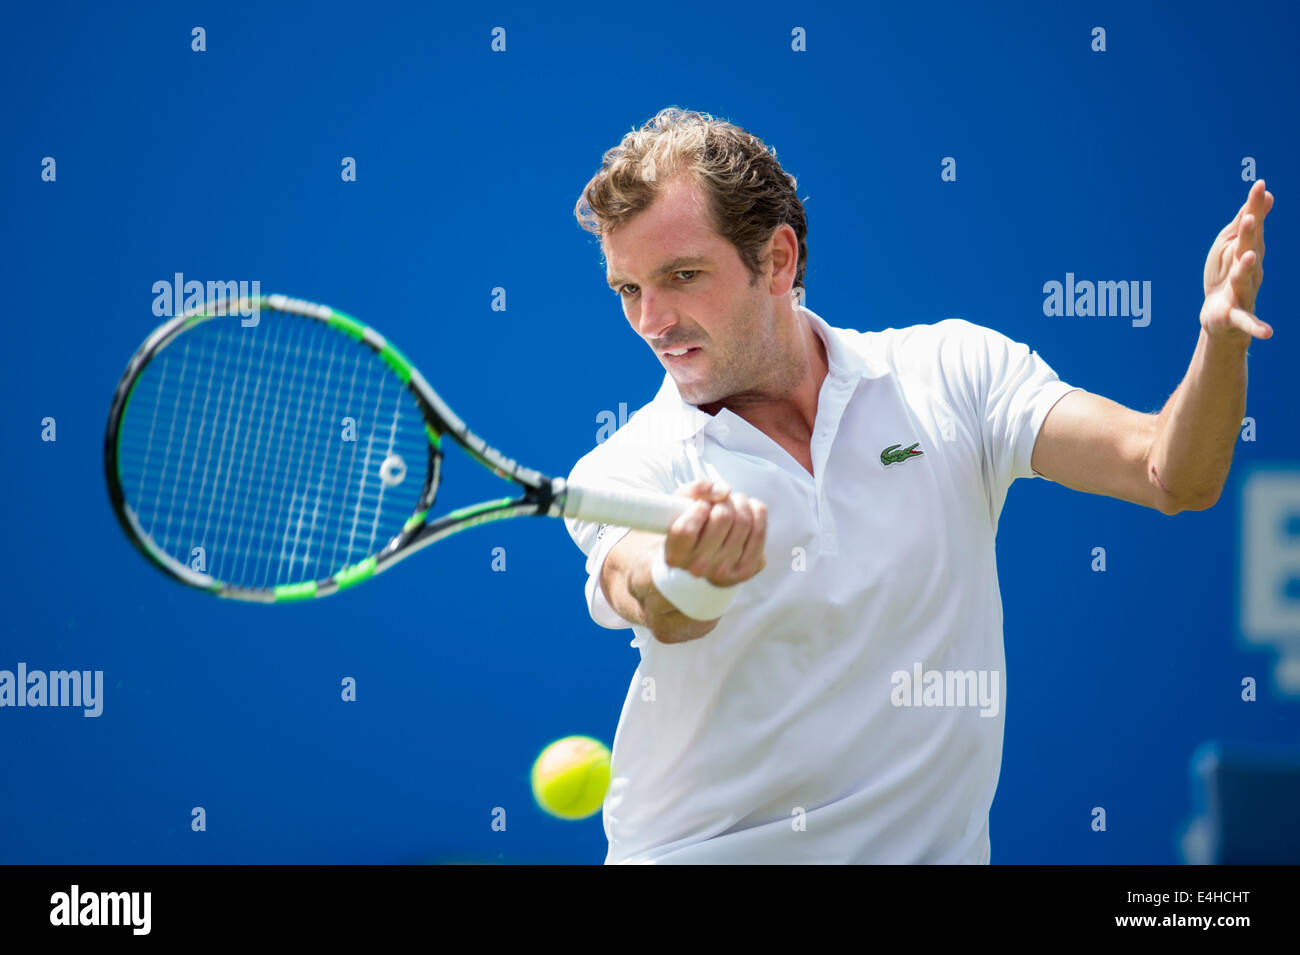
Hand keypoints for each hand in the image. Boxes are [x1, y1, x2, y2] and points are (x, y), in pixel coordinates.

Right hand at [665, 479, 767, 586]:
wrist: (703, 555)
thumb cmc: (689, 524)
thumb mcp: (680, 504)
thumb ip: (694, 490)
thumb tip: (723, 491)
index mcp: (676, 555)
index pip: (687, 529)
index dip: (699, 507)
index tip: (703, 504)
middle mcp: (699, 568)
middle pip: (722, 517)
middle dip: (724, 500)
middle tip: (721, 500)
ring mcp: (724, 572)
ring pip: (743, 521)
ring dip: (740, 503)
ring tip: (734, 504)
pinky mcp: (747, 570)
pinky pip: (759, 529)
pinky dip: (757, 511)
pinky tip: (749, 510)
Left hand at [1201, 179, 1272, 343]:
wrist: (1221, 320)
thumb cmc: (1228, 280)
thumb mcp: (1234, 249)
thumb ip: (1247, 224)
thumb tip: (1266, 193)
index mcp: (1246, 255)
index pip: (1250, 228)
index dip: (1254, 207)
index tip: (1259, 185)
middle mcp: (1249, 272)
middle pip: (1248, 250)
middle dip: (1248, 234)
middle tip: (1248, 217)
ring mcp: (1243, 294)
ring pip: (1245, 280)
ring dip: (1247, 268)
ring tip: (1249, 256)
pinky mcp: (1234, 317)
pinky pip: (1248, 322)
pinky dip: (1257, 327)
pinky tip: (1269, 333)